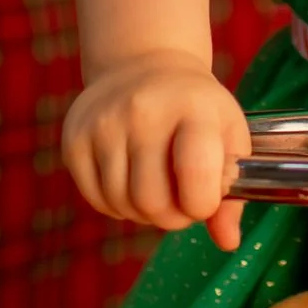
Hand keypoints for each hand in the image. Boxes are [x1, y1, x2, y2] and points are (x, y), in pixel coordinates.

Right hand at [64, 52, 250, 249]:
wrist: (145, 64)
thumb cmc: (195, 109)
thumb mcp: (228, 136)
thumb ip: (232, 193)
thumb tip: (228, 242)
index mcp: (193, 107)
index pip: (195, 173)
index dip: (202, 205)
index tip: (205, 200)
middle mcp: (143, 110)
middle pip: (152, 201)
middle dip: (172, 216)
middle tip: (181, 200)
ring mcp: (103, 122)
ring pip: (123, 204)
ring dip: (144, 212)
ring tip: (157, 186)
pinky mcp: (75, 137)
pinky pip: (97, 200)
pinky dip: (117, 204)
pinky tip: (132, 181)